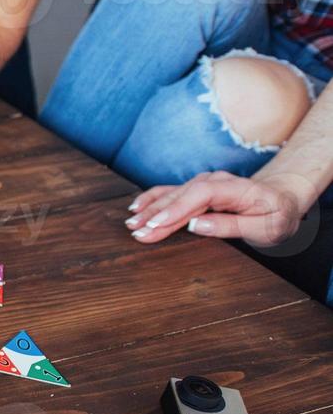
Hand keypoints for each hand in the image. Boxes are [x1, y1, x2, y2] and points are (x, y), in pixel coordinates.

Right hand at [127, 171, 314, 246]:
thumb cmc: (276, 215)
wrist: (283, 196)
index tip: (156, 225)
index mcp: (234, 188)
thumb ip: (231, 226)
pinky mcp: (196, 189)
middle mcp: (214, 181)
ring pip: (171, 195)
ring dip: (149, 209)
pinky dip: (151, 199)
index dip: (175, 210)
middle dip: (156, 214)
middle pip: (180, 196)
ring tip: (131, 224)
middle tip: (137, 232)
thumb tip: (195, 225)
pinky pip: (170, 192)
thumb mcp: (265, 228)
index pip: (199, 195)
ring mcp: (203, 183)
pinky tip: (135, 208)